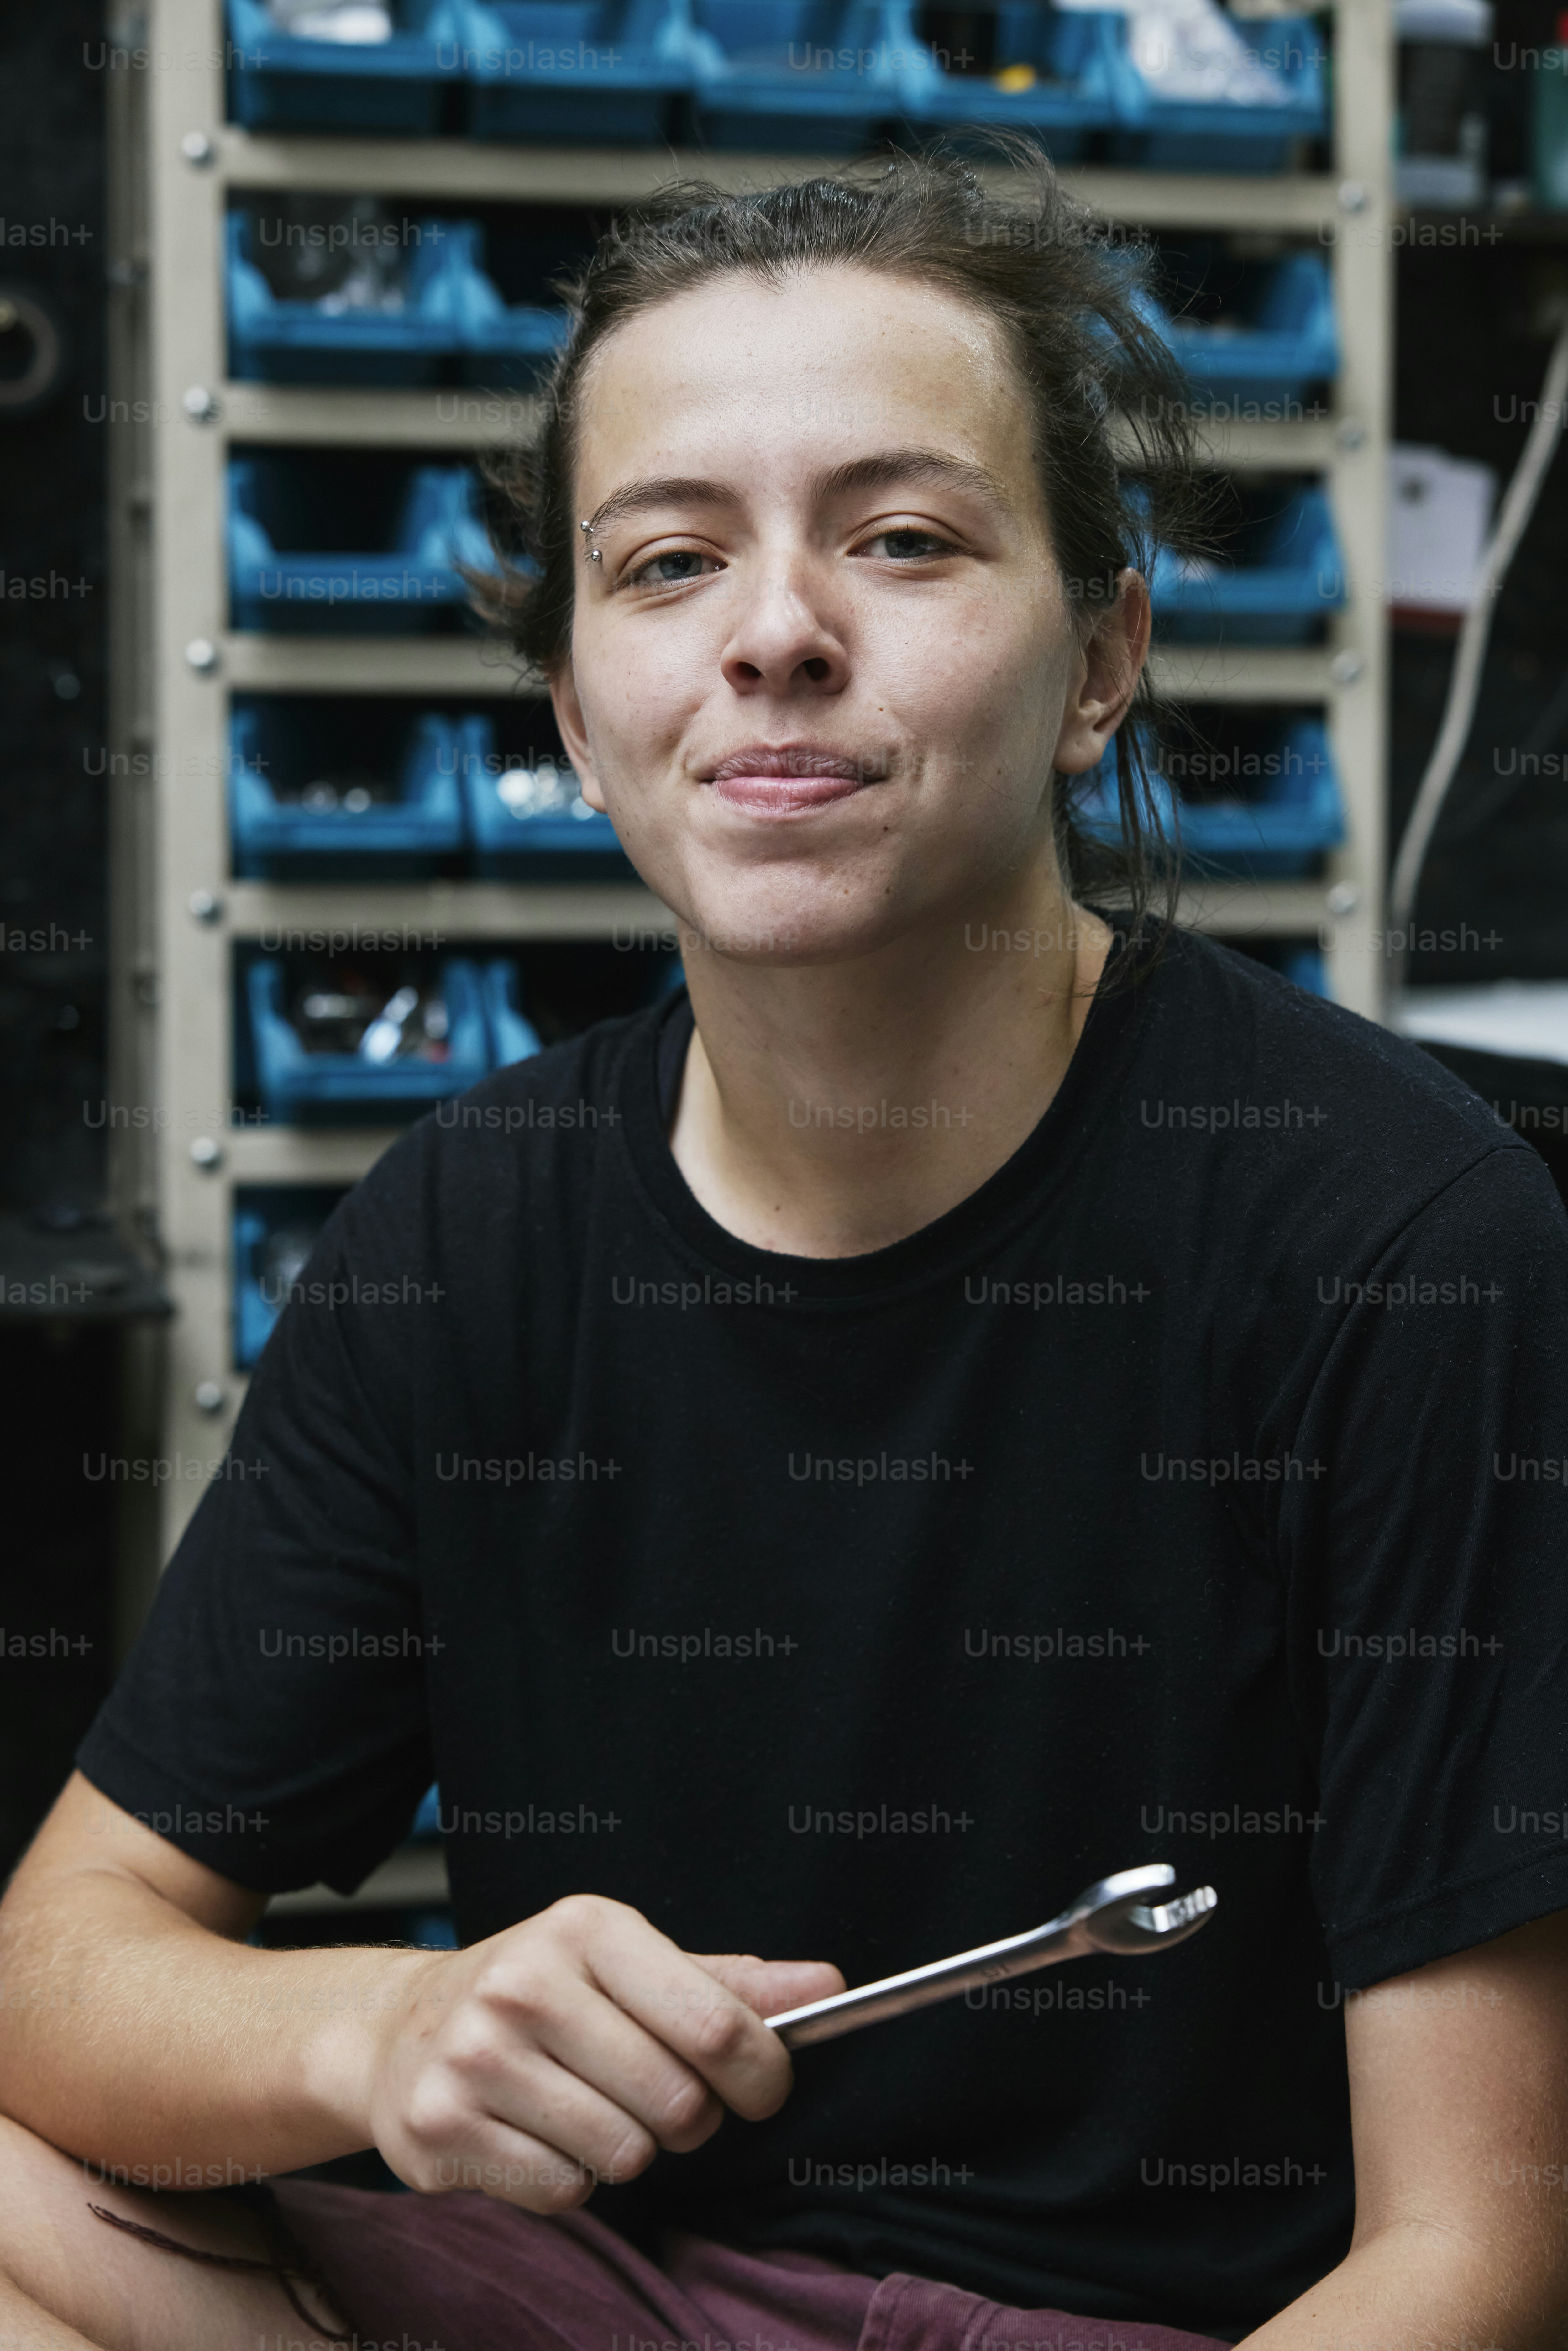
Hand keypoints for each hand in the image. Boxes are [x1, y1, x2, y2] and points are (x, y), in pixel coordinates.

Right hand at [366, 1893, 842, 2210]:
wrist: (397, 2029)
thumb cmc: (541, 1993)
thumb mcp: (631, 1964)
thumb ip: (732, 1984)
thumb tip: (831, 1985)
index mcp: (588, 1929)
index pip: (717, 2023)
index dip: (763, 2073)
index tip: (762, 2088)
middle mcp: (527, 1984)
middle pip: (678, 2103)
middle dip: (686, 2116)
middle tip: (652, 2094)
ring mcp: (478, 2058)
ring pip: (624, 2155)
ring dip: (625, 2148)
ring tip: (585, 2106)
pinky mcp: (443, 2130)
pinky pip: (565, 2191)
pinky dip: (567, 2177)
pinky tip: (535, 2133)